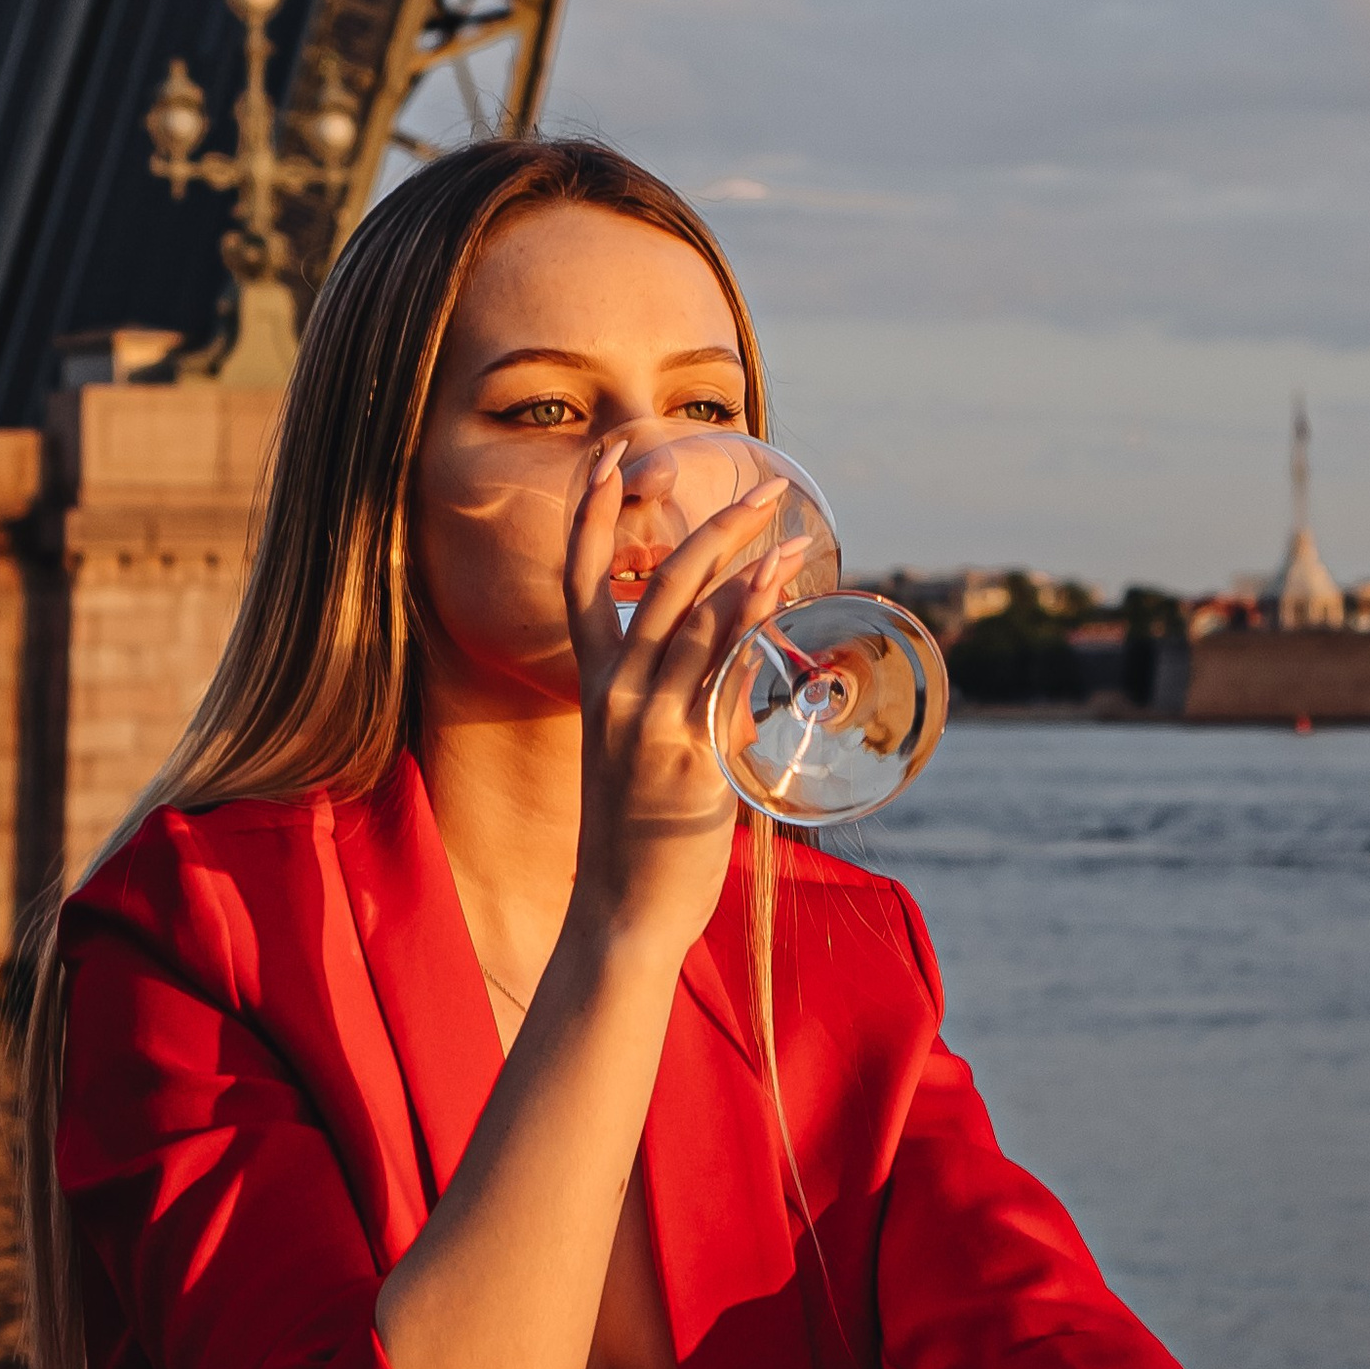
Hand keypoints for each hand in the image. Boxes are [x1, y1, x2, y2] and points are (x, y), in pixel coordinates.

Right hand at [564, 438, 796, 944]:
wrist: (623, 912)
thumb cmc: (635, 830)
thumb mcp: (634, 748)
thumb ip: (672, 692)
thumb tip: (729, 644)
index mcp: (594, 684)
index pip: (578, 580)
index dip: (588, 514)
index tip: (606, 456)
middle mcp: (616, 694)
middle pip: (662, 584)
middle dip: (716, 527)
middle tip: (766, 490)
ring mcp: (650, 725)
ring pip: (697, 623)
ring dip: (749, 570)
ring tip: (791, 538)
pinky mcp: (689, 760)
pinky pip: (723, 681)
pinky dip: (750, 633)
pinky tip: (778, 601)